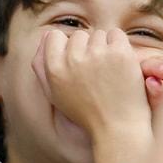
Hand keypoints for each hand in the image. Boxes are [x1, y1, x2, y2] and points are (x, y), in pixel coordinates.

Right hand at [32, 28, 150, 138]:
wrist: (116, 127)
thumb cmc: (85, 112)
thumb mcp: (55, 94)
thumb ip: (43, 65)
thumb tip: (45, 35)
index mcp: (54, 68)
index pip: (54, 36)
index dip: (65, 47)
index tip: (76, 61)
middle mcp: (73, 59)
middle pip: (78, 36)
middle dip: (87, 48)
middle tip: (95, 72)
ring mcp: (97, 54)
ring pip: (98, 35)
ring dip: (104, 47)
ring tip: (109, 71)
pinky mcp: (119, 53)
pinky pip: (116, 34)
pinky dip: (120, 45)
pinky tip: (120, 64)